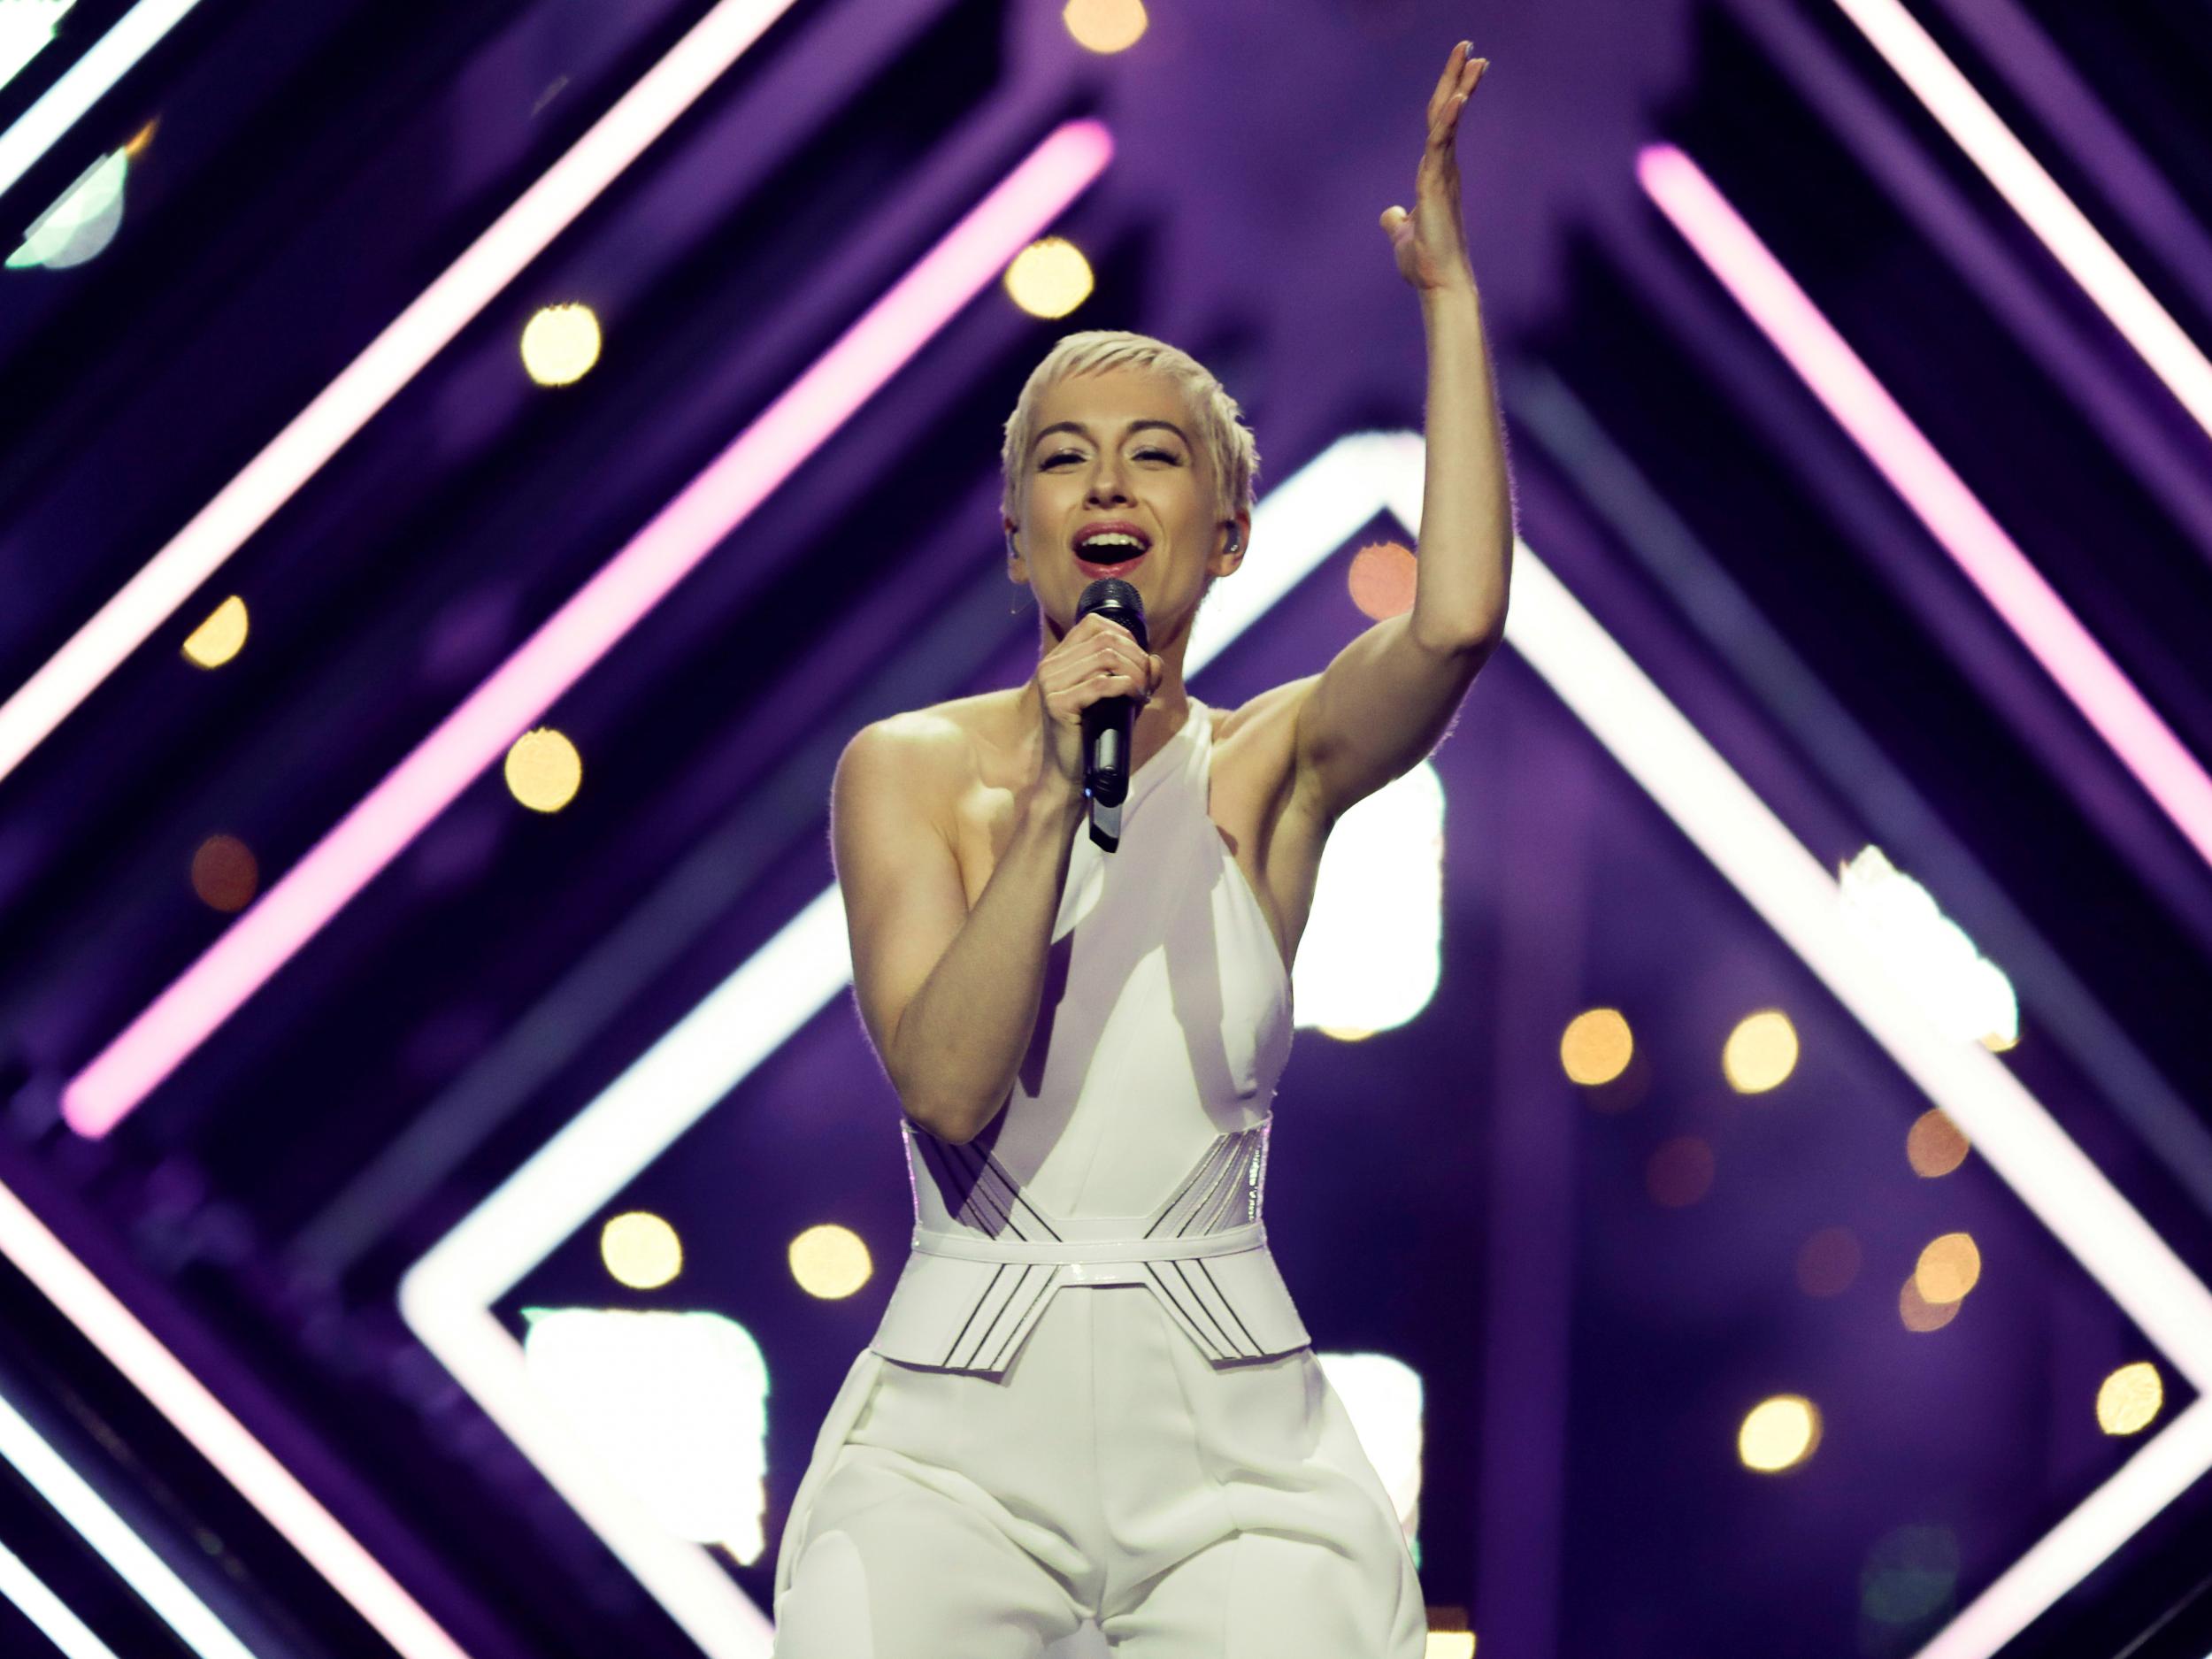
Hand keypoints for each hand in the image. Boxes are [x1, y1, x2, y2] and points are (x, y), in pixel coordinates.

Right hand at [1028, 614, 1160, 794]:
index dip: (1125, 635)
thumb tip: (1156, 659)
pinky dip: (1127, 687)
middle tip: (1147, 683)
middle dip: (1137, 657)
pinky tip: (1135, 699)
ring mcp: (1050, 684)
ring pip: (1106, 657)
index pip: (1093, 623)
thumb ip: (1139, 677)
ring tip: (1142, 692)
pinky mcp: (1057, 704)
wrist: (1070, 775)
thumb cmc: (1095, 736)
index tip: (1139, 662)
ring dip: (1135, 672)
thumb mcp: (1121, 700)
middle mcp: (1050, 667)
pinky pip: (1101, 684)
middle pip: (1105, 639)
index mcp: (1059, 660)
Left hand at [1379, 41, 1485, 294]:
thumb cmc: (1426, 263)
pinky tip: (1456, 96)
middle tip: (1470, 48)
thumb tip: (1390, 214)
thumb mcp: (1403, 235)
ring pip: (1449, 121)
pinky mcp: (1437, 184)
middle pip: (1447, 113)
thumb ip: (1397, 221)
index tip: (1463, 69)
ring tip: (1472, 57)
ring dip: (1459, 87)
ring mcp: (1443, 174)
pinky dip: (1448, 119)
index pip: (1440, 125)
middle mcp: (1444, 169)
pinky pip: (1442, 143)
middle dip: (1457, 79)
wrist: (1438, 284)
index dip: (1448, 96)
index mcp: (1436, 174)